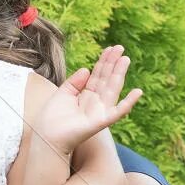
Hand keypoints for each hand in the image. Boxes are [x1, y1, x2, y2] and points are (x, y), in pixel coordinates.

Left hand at [31, 45, 141, 159]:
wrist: (47, 137)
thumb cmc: (52, 119)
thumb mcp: (62, 94)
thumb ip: (74, 82)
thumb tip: (86, 69)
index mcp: (86, 95)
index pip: (98, 75)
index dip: (104, 61)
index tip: (110, 48)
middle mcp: (95, 102)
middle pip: (107, 79)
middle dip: (113, 63)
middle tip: (120, 47)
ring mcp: (100, 111)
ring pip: (112, 89)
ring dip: (119, 74)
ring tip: (125, 59)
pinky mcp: (101, 121)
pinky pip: (118, 112)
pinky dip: (128, 103)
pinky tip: (138, 92)